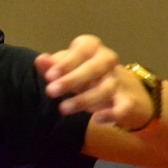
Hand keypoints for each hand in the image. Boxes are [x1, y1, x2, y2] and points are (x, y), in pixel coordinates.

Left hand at [34, 35, 149, 127]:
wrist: (115, 87)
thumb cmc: (82, 72)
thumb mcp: (65, 66)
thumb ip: (52, 66)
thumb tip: (40, 60)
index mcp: (92, 47)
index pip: (81, 51)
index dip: (65, 63)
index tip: (48, 76)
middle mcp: (108, 61)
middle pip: (95, 68)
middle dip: (72, 80)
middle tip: (50, 91)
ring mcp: (119, 81)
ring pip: (106, 89)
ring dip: (84, 100)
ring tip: (63, 109)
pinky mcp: (127, 101)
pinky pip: (124, 107)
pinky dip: (112, 113)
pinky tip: (97, 120)